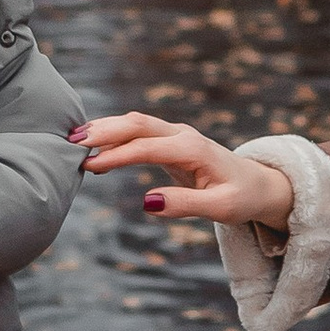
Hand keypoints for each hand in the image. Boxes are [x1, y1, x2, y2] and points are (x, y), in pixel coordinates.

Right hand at [74, 111, 292, 229]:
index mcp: (194, 149)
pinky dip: (114, 134)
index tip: (90, 165)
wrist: (257, 184)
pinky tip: (92, 143)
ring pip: (135, 123)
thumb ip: (185, 204)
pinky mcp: (169, 141)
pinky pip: (137, 132)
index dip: (118, 155)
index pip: (147, 147)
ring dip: (105, 128)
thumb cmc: (240, 197)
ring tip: (73, 141)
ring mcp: (175, 135)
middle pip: (138, 123)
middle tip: (72, 143)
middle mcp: (182, 135)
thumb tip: (147, 202)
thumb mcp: (220, 208)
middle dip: (104, 130)